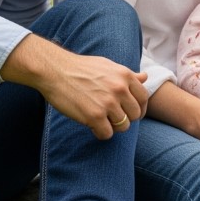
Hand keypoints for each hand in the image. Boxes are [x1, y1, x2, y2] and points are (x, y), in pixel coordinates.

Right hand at [5, 37, 147, 139]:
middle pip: (135, 115)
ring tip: (100, 120)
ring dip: (112, 126)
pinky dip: (100, 133)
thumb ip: (128, 75)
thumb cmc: (80, 68)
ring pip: (123, 126)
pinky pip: (107, 134)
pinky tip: (92, 126)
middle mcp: (120, 89)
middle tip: (111, 117)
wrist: (54, 70)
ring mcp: (108, 103)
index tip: (130, 113)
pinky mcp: (94, 116)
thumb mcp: (108, 66)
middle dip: (125, 118)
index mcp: (125, 76)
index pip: (144, 98)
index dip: (138, 108)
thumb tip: (145, 77)